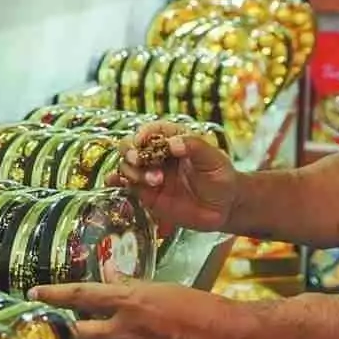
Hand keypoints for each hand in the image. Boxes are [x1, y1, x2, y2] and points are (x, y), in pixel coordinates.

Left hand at [29, 280, 248, 338]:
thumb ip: (128, 288)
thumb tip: (105, 280)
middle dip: (64, 334)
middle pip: (77, 337)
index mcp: (129, 302)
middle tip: (56, 329)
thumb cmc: (198, 307)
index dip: (54, 294)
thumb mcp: (160, 288)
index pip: (80, 296)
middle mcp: (124, 334)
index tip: (34, 293)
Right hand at [107, 122, 239, 233]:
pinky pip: (127, 186)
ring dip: (133, 171)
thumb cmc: (220, 177)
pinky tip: (114, 182)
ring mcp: (151, 174)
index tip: (142, 141)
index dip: (144, 132)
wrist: (224, 208)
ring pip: (128, 166)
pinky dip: (117, 182)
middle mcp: (158, 155)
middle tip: (140, 160)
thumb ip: (195, 147)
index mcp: (173, 139)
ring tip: (156, 181)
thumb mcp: (214, 159)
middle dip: (131, 151)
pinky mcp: (148, 194)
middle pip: (132, 145)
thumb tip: (172, 143)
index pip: (153, 130)